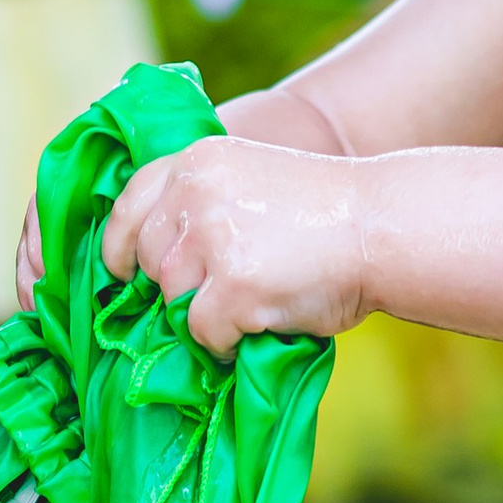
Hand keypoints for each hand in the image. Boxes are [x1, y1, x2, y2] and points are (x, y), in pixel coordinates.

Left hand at [99, 137, 368, 353]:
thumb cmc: (324, 216)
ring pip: (172, 298)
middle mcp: (196, 192)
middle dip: (173, 286)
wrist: (382, 228)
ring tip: (248, 308)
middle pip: (147, 259)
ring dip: (203, 314)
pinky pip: (202, 331)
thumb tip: (151, 264)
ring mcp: (212, 238)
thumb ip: (202, 204)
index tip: (122, 274)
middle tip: (217, 296)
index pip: (129, 204)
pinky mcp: (233, 284)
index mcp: (197, 161)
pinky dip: (225, 341)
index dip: (120, 246)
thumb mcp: (251, 181)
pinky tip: (259, 327)